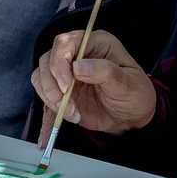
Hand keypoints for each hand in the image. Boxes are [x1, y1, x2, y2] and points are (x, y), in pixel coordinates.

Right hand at [31, 30, 155, 147]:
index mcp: (95, 43)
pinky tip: (46, 135)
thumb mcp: (127, 82)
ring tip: (72, 115)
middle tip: (66, 105)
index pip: (66, 42)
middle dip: (53, 86)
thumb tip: (78, 67)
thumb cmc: (135, 93)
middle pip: (48, 61)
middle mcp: (77, 55)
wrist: (133, 116)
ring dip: (51, 100)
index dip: (60, 62)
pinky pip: (46, 102)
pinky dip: (46, 119)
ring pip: (41, 79)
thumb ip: (105, 71)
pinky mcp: (62, 94)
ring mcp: (67, 74)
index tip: (65, 85)